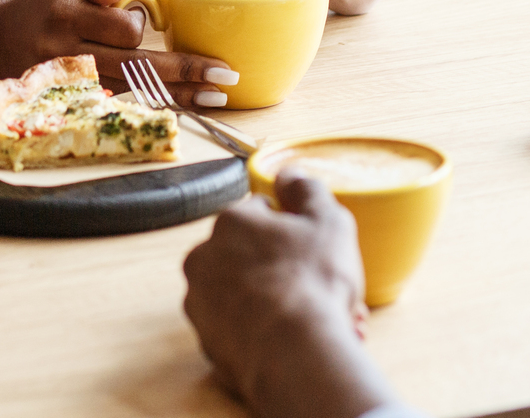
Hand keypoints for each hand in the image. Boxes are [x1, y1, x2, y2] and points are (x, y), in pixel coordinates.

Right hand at [0, 0, 236, 104]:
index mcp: (67, 18)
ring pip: (132, 91)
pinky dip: (155, 105)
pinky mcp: (74, 100)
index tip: (144, 21)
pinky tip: (186, 105)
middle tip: (224, 74)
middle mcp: (70, 54)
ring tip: (217, 95)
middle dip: (183, 70)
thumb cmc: (42, 4)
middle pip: (135, 66)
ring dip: (178, 95)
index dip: (140, 26)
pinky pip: (121, 103)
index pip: (121, 28)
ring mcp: (73, 83)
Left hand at [183, 175, 396, 417]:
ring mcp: (201, 305)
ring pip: (245, 296)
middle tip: (318, 287)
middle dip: (282, 269)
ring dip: (276, 303)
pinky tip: (296, 341)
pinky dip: (264, 334)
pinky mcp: (207, 344)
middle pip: (249, 256)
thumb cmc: (311, 282)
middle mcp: (204, 260)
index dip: (291, 228)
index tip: (310, 246)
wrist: (294, 355)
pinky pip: (241, 331)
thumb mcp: (328, 220)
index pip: (260, 213)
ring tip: (316, 319)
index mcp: (230, 222)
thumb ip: (307, 189)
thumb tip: (288, 175)